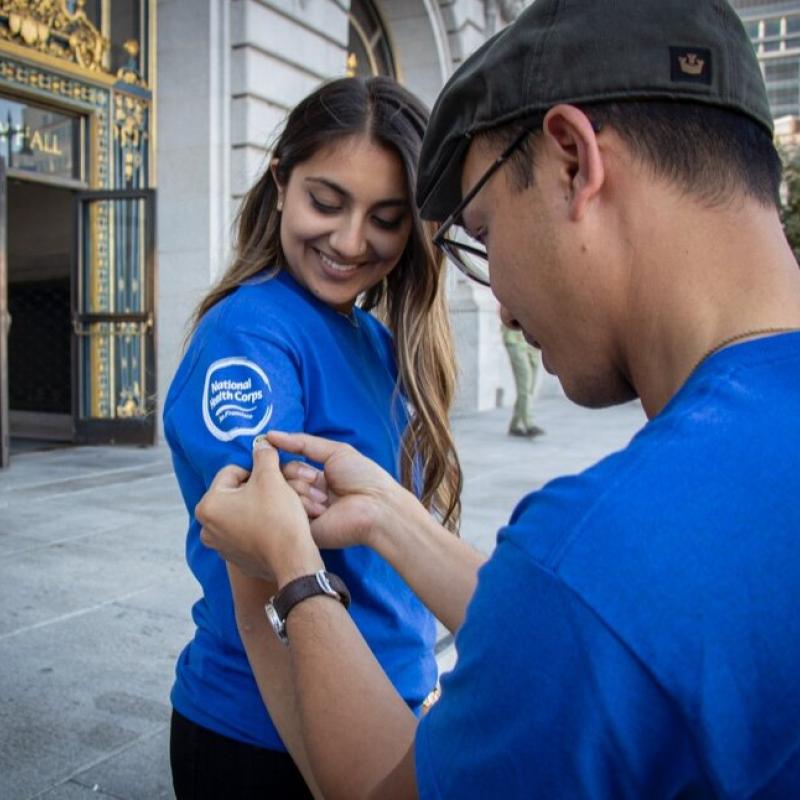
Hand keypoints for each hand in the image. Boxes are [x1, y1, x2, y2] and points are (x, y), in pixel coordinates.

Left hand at [196, 438, 323, 583]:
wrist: (292, 558)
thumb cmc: (277, 516)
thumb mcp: (271, 477)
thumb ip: (263, 455)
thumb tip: (261, 443)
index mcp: (208, 505)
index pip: (232, 472)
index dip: (256, 471)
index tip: (272, 480)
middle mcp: (207, 528)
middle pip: (235, 494)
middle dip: (255, 490)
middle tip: (276, 493)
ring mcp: (220, 546)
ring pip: (241, 513)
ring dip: (257, 507)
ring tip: (277, 509)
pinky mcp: (235, 559)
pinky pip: (246, 533)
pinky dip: (258, 527)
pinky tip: (274, 527)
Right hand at [268, 430, 404, 549]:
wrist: (376, 506)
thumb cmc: (363, 477)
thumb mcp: (335, 451)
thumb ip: (303, 443)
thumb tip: (270, 435)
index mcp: (316, 479)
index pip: (287, 465)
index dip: (281, 457)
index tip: (271, 448)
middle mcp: (307, 496)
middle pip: (280, 478)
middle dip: (296, 472)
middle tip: (315, 478)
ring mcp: (304, 513)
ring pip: (281, 493)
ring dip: (303, 490)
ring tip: (326, 499)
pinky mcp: (302, 531)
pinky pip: (287, 513)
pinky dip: (303, 506)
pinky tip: (322, 510)